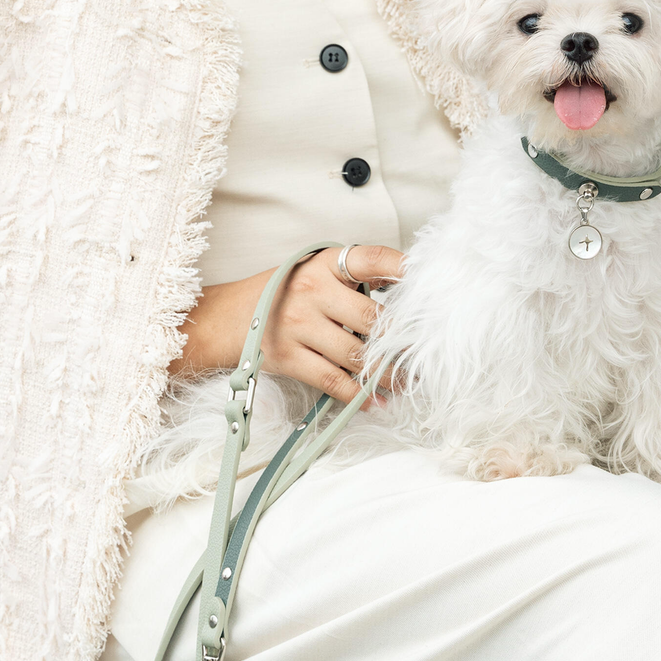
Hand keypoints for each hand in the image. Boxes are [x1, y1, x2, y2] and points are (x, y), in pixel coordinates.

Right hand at [171, 244, 404, 402]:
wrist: (229, 318)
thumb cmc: (286, 294)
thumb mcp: (317, 273)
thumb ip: (357, 278)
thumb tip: (409, 285)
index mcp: (325, 264)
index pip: (372, 259)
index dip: (404, 270)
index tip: (431, 287)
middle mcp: (312, 290)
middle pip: (373, 320)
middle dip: (403, 343)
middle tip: (424, 357)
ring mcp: (298, 325)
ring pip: (357, 356)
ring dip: (387, 375)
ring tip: (405, 382)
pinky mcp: (288, 357)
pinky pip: (333, 380)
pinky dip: (358, 395)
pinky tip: (376, 400)